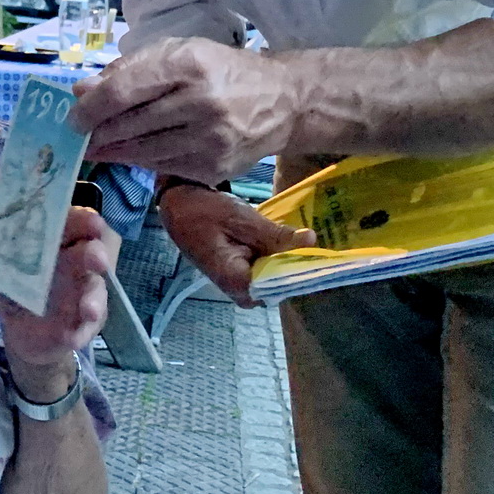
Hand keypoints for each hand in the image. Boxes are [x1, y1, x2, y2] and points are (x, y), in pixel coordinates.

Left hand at [0, 158, 116, 389]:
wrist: (21, 327)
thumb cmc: (17, 274)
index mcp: (62, 237)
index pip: (79, 221)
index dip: (85, 219)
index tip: (91, 221)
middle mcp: (79, 261)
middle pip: (96, 252)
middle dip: (97, 253)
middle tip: (96, 258)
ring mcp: (84, 294)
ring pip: (96, 291)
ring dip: (94, 298)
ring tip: (87, 308)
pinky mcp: (80, 325)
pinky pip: (85, 328)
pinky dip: (80, 331)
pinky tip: (72, 335)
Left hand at [71, 37, 294, 179]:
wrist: (282, 102)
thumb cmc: (221, 70)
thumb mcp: (178, 52)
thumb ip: (127, 70)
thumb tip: (81, 91)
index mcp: (187, 66)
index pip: (124, 91)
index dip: (90, 108)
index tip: (71, 118)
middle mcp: (199, 104)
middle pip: (129, 125)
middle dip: (96, 133)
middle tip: (76, 138)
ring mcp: (208, 141)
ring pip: (142, 152)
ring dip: (112, 152)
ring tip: (95, 148)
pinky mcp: (213, 168)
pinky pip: (161, 167)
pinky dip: (139, 161)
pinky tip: (127, 154)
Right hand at [160, 185, 315, 304]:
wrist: (176, 204)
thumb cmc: (203, 211)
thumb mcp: (242, 219)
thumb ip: (276, 234)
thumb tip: (311, 240)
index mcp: (234, 279)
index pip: (277, 289)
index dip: (298, 274)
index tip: (317, 259)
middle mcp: (234, 288)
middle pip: (275, 287)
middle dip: (293, 268)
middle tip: (313, 246)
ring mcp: (234, 282)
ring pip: (270, 279)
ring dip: (284, 262)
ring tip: (301, 241)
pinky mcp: (236, 272)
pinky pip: (262, 271)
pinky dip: (273, 257)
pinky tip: (284, 240)